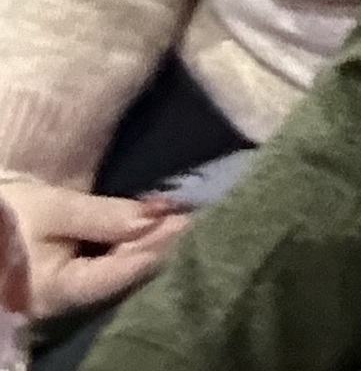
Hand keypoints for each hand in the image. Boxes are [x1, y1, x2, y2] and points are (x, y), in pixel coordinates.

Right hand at [2, 176, 188, 318]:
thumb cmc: (7, 219)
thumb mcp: (54, 210)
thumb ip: (104, 216)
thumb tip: (155, 216)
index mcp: (62, 292)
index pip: (126, 272)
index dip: (160, 242)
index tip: (187, 213)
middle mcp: (69, 305)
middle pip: (127, 277)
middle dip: (158, 244)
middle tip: (188, 209)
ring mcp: (68, 298)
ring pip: (120, 276)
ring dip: (147, 246)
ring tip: (174, 215)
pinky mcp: (66, 286)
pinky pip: (107, 272)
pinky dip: (128, 250)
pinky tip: (146, 229)